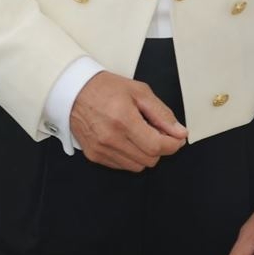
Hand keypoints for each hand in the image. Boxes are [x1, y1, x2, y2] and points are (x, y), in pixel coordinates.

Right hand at [71, 72, 187, 171]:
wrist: (74, 91)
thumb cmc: (105, 88)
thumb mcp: (139, 92)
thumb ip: (162, 114)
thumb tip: (179, 132)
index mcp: (123, 120)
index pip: (157, 146)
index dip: (173, 144)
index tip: (177, 137)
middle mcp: (111, 138)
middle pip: (150, 159)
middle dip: (160, 147)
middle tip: (156, 131)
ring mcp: (101, 149)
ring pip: (138, 166)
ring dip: (145, 153)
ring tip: (139, 133)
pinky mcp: (95, 156)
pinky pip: (123, 165)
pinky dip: (130, 155)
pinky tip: (127, 139)